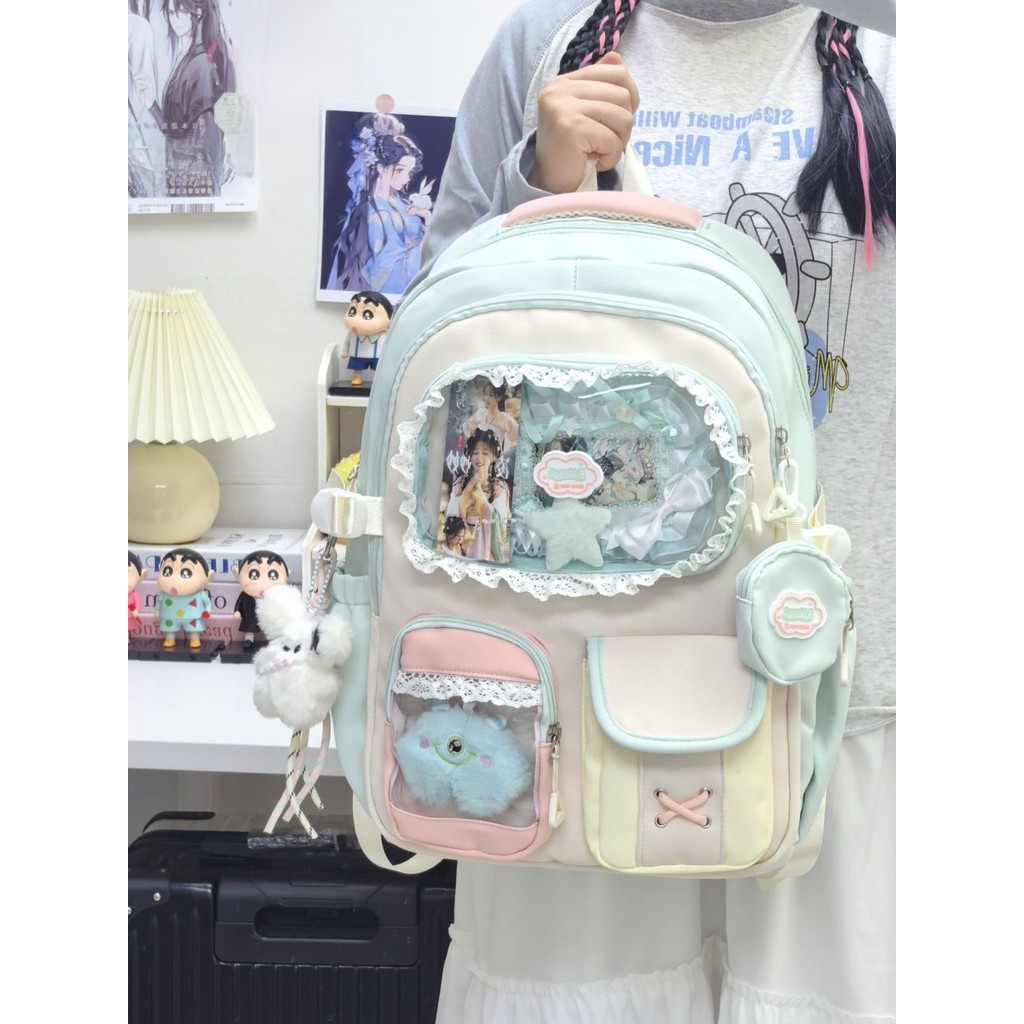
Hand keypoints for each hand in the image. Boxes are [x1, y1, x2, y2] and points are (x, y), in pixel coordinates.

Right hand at [528, 52, 639, 194]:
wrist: (550, 185)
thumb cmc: (571, 152)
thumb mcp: (586, 113)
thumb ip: (600, 85)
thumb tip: (617, 57)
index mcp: (563, 82)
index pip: (616, 71)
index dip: (628, 97)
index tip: (616, 120)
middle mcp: (559, 89)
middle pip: (622, 94)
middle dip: (623, 124)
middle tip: (605, 142)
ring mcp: (563, 107)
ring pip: (622, 117)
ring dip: (618, 142)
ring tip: (599, 151)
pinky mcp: (571, 128)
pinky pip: (612, 139)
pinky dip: (610, 157)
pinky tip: (594, 161)